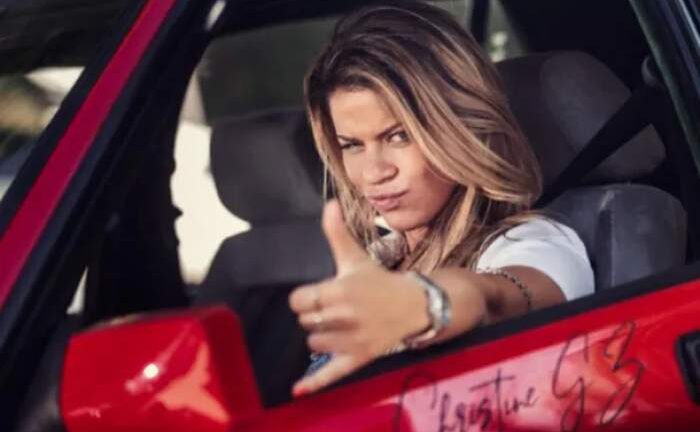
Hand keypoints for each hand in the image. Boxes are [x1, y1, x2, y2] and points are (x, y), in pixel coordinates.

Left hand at [288, 200, 429, 395]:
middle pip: (305, 322)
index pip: (299, 300)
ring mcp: (352, 339)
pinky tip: (298, 391)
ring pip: (313, 343)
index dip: (305, 298)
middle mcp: (345, 316)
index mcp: (340, 290)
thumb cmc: (380, 280)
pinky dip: (315, 382)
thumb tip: (329, 203)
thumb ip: (337, 232)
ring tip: (340, 326)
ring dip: (321, 336)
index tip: (318, 295)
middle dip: (315, 315)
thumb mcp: (357, 257)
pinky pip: (332, 373)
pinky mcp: (359, 358)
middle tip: (334, 309)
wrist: (416, 305)